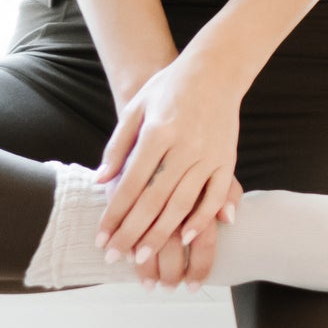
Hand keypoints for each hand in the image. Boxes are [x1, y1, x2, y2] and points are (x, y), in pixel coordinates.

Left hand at [97, 47, 241, 282]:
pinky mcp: (227, 160)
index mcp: (157, 133)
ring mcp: (208, 155)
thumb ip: (117, 146)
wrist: (215, 70)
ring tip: (144, 256)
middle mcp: (183, 146)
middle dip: (133, 233)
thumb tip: (100, 181)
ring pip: (182, 203)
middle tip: (116, 257)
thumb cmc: (168, 88)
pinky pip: (215, 196)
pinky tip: (186, 238)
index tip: (101, 238)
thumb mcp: (135, 108)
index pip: (131, 183)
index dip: (115, 214)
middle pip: (154, 200)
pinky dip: (201, 219)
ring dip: (162, 234)